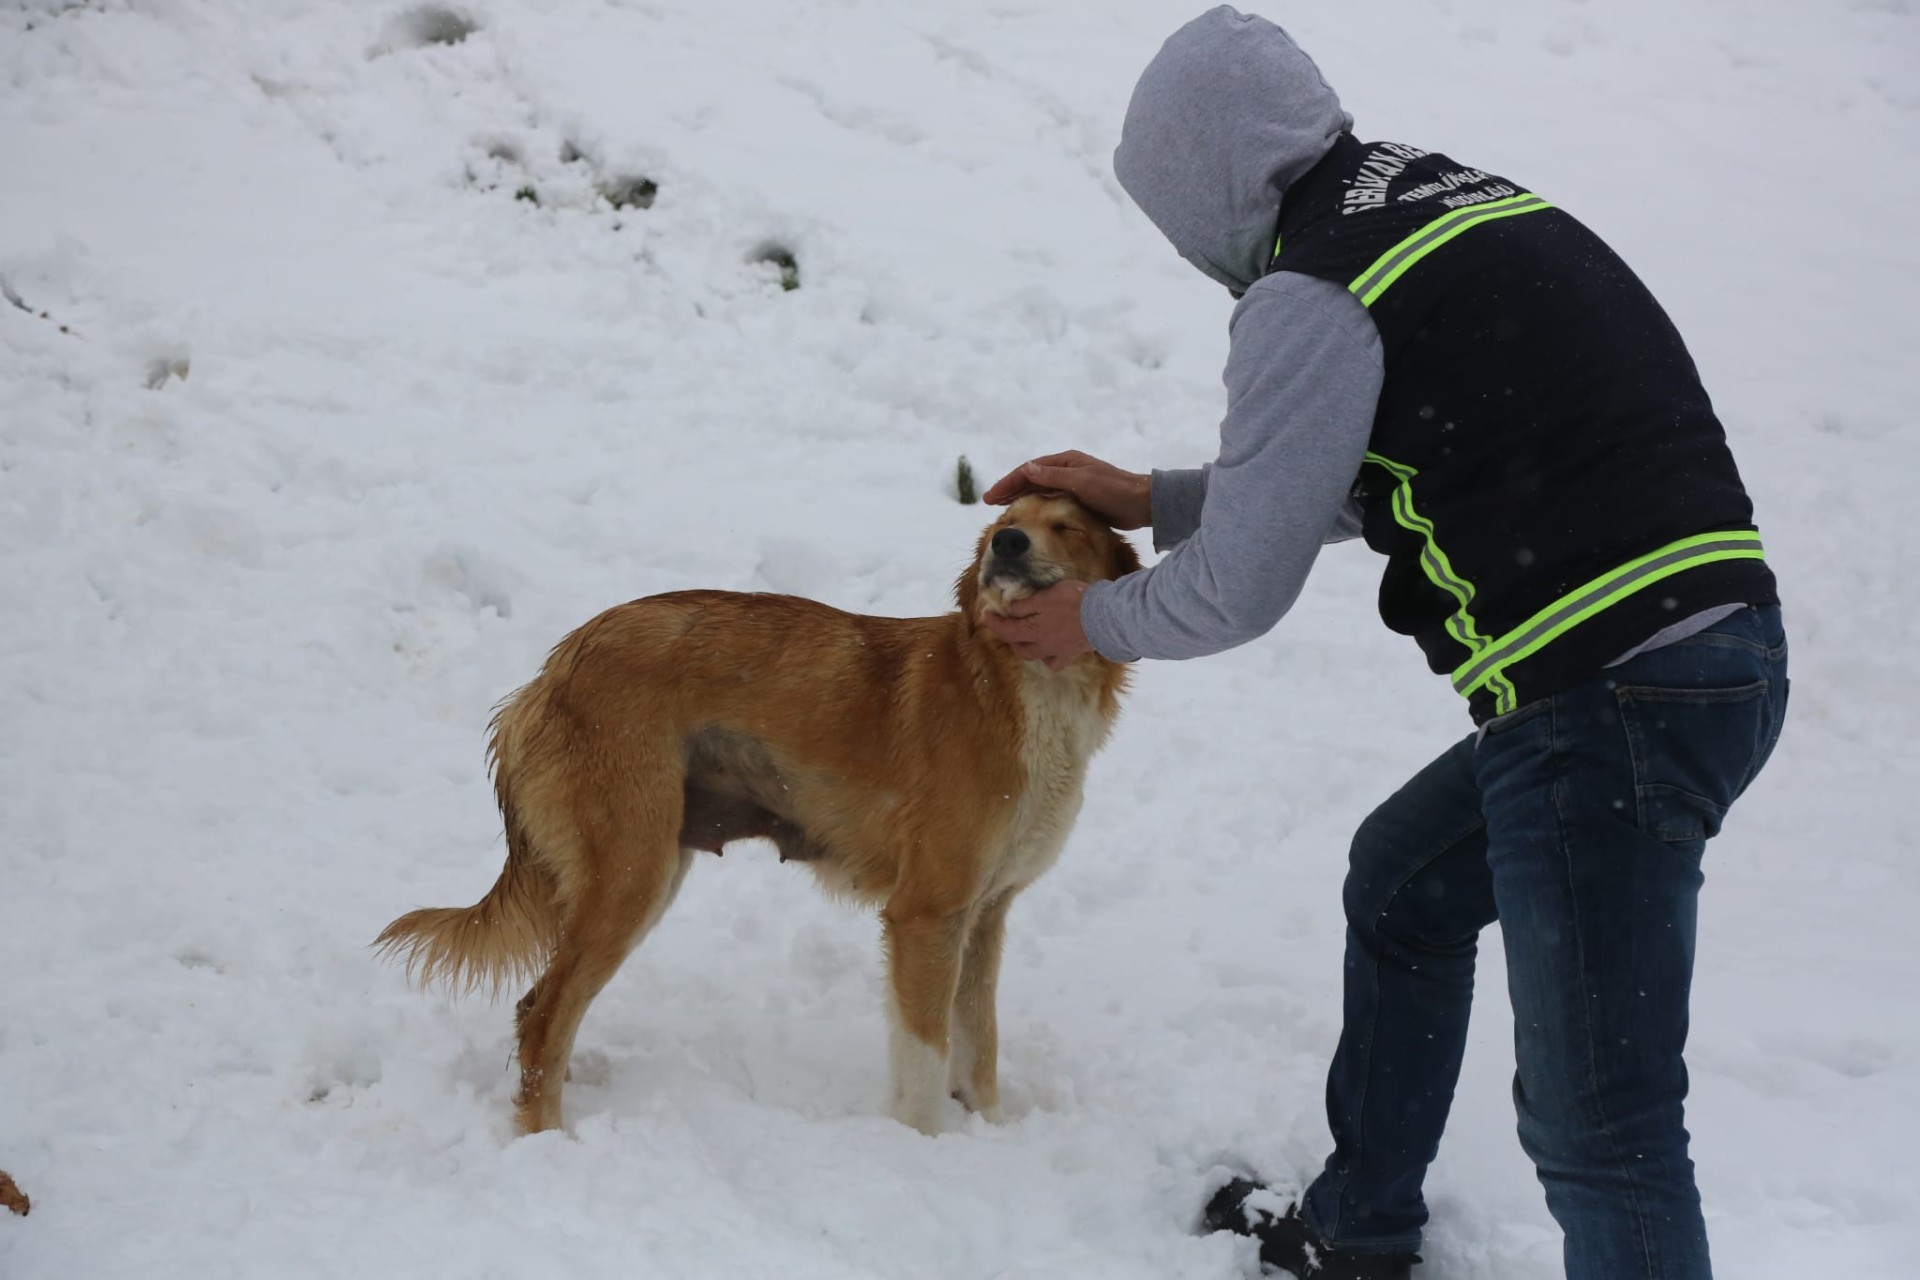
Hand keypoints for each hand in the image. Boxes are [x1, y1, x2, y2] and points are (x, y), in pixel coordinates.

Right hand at [981, 450, 1151, 530]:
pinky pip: (1050, 501)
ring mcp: (1073, 485)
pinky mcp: (1079, 499)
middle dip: (1009, 489)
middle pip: (1031, 479)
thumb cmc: (1114, 490)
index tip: (990, 496)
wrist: (1142, 503)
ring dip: (1020, 497)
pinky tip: (1029, 516)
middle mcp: (1067, 470)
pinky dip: (1036, 506)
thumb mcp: (1082, 482)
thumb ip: (1054, 476)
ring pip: (1039, 490)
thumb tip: (1027, 468)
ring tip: (1003, 509)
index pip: (1029, 470)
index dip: (1008, 482)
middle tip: (989, 503)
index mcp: (1066, 462)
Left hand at [982, 581, 1092, 670]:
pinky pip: (1055, 662)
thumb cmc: (1074, 602)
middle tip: (1005, 625)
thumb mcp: (1045, 596)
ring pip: (1034, 656)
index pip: (1006, 629)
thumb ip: (1026, 604)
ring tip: (1024, 639)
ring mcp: (1057, 651)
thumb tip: (1010, 609)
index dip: (994, 622)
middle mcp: (1041, 645)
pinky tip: (1049, 651)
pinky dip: (1048, 658)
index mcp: (1032, 630)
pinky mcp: (1072, 654)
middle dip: (1008, 637)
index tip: (987, 614)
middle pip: (1018, 646)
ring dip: (1025, 648)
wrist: (1104, 617)